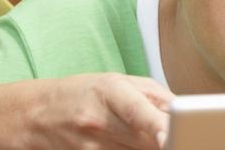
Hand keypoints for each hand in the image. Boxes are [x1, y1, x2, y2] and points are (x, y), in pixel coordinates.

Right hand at [28, 73, 173, 148]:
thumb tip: (185, 114)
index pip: (137, 111)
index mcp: (109, 91)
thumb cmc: (85, 92)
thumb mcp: (119, 81)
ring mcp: (92, 149)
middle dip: (167, 140)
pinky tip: (132, 146)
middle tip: (181, 136)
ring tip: (152, 138)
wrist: (38, 114)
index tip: (172, 134)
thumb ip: (155, 97)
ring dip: (151, 148)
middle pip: (146, 141)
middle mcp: (100, 122)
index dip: (158, 126)